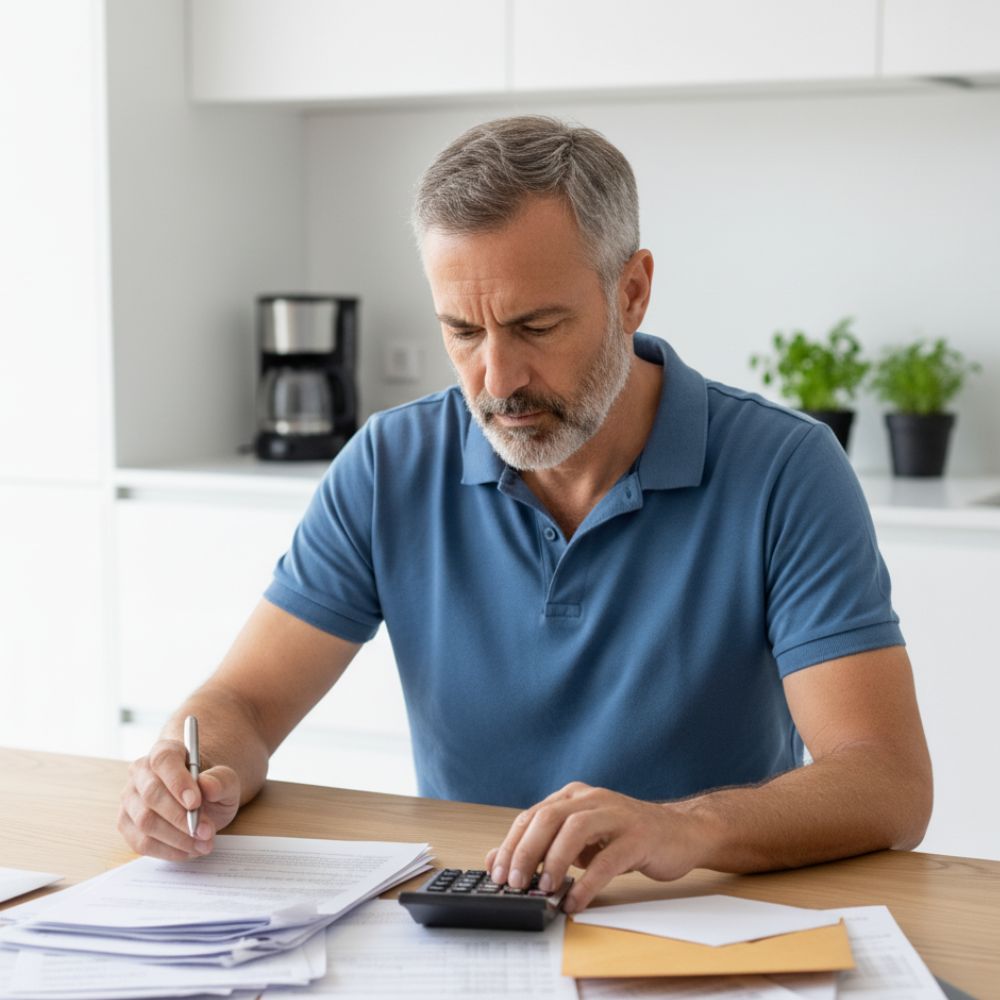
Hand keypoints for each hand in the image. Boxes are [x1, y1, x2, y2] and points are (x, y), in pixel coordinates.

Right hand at [118, 739, 240, 860]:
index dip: (178, 782)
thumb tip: (207, 786)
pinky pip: (141, 842)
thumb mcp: (226, 780)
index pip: (164, 761)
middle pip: (151, 794)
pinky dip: (167, 851)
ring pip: (145, 821)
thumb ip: (220, 780)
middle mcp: (140, 772)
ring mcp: (130, 799)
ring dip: (177, 838)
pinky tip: (188, 850)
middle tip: (206, 832)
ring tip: (203, 844)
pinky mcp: (127, 824)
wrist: (200, 802)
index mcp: (165, 751)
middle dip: (180, 818)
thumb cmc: (210, 786)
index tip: (196, 803)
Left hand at [485, 782, 702, 912]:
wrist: (681, 833)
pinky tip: (575, 901)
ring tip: (543, 889)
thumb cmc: (626, 838)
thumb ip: (543, 847)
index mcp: (574, 796)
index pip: (532, 815)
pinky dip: (587, 883)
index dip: (512, 845)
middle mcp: (592, 799)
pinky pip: (607, 860)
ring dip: (554, 861)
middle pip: (548, 817)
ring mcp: (616, 815)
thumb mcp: (580, 841)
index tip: (498, 874)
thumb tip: (497, 860)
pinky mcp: (638, 837)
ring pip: (574, 829)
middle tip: (515, 883)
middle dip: (526, 852)